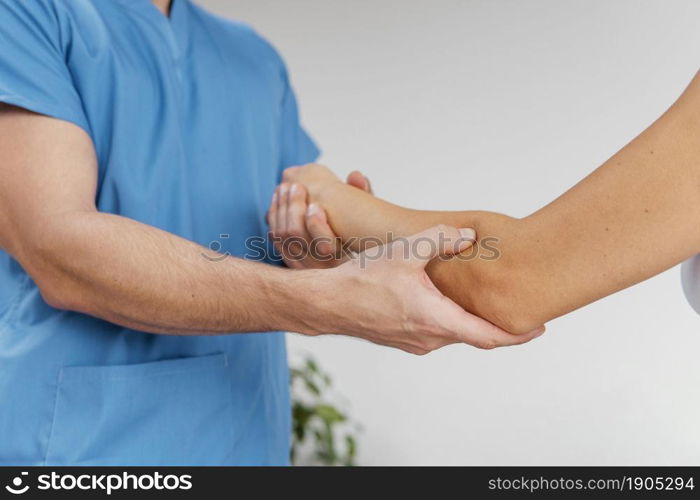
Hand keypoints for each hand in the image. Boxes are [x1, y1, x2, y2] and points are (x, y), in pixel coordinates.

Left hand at [268, 169, 370, 268]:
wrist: (345, 258)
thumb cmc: (361, 228)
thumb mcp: (367, 214)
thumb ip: (363, 194)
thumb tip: (356, 175)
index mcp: (345, 257)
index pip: (326, 247)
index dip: (315, 225)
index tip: (314, 205)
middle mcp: (323, 268)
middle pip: (297, 237)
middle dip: (293, 207)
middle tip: (295, 186)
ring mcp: (303, 268)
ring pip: (282, 236)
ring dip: (280, 207)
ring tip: (284, 187)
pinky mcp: (291, 264)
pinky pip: (275, 239)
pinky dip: (273, 217)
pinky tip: (276, 200)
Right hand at [318, 224, 544, 353]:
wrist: (326, 304)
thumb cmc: (362, 279)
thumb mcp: (405, 251)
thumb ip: (440, 239)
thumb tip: (469, 235)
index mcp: (435, 319)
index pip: (489, 337)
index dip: (518, 334)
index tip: (539, 329)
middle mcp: (428, 338)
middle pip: (474, 336)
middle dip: (497, 324)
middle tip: (517, 306)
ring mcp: (414, 342)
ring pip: (453, 333)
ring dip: (470, 321)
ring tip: (484, 301)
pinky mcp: (401, 340)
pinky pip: (435, 332)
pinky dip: (449, 320)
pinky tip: (446, 301)